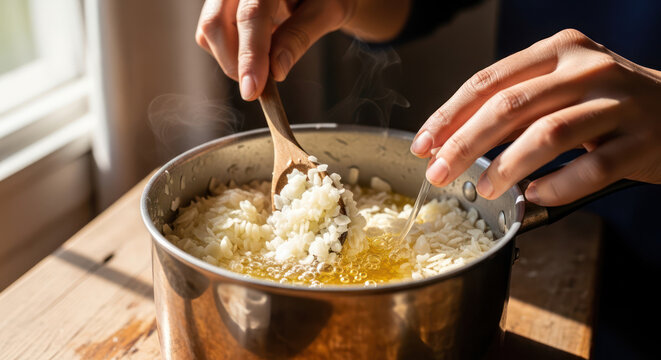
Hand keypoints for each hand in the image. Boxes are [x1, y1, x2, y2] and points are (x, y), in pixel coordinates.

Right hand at [195, 0, 409, 100]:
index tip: (252, 90)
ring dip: (232, 61)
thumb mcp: (325, 12)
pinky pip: (209, 36)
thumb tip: (276, 71)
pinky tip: (254, 53)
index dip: (250, 55)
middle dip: (235, 63)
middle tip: (259, 87)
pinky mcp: (218, 7)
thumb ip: (300, 36)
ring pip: (208, 32)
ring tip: (264, 64)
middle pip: (216, 23)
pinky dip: (228, 55)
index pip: (251, 16)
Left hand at [411, 29, 660, 205]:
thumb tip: (451, 140)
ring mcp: (618, 103)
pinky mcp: (642, 141)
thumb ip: (513, 106)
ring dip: (508, 166)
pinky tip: (536, 195)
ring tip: (485, 188)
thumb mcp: (558, 86)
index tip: (423, 144)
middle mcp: (588, 69)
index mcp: (558, 50)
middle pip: (510, 106)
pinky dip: (558, 186)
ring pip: (549, 134)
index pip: (489, 81)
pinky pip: (592, 168)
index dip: (449, 115)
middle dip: (465, 143)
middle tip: (438, 173)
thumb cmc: (602, 102)